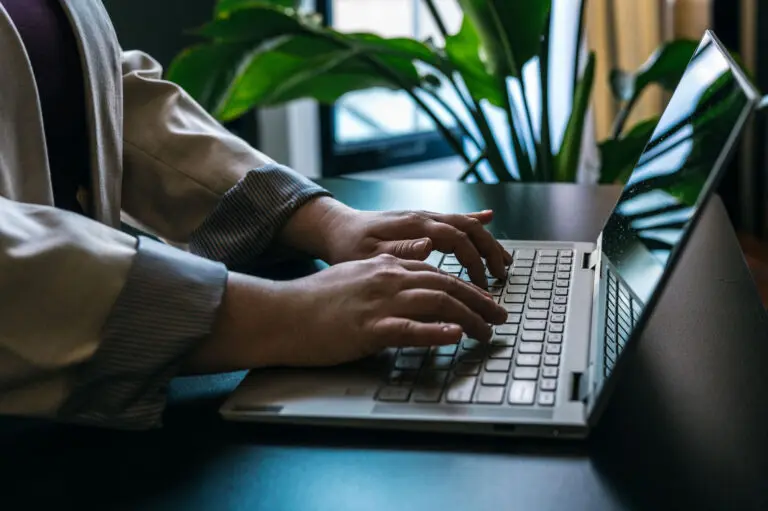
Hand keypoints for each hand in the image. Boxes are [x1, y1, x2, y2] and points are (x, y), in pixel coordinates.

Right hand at [183, 255, 506, 372]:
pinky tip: (455, 336)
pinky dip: (436, 332)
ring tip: (488, 332)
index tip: (485, 302)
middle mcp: (388, 279)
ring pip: (437, 304)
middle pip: (447, 286)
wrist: (281, 312)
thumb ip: (387, 270)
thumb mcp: (355, 276)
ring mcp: (379, 303)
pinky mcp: (368, 329)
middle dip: (479, 302)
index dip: (467, 288)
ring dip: (469, 318)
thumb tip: (416, 264)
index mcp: (386, 267)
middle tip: (500, 317)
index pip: (438, 274)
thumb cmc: (315, 300)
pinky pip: (410, 329)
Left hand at [280, 197, 511, 288]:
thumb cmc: (348, 247)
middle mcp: (423, 217)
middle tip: (502, 276)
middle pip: (469, 228)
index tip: (481, 285)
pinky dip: (475, 220)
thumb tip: (430, 244)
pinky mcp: (422, 221)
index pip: (457, 239)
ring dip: (487, 241)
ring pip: (466, 223)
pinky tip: (489, 219)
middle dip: (490, 251)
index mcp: (413, 226)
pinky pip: (454, 218)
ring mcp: (424, 217)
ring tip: (503, 262)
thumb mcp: (366, 255)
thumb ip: (398, 250)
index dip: (474, 261)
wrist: (336, 230)